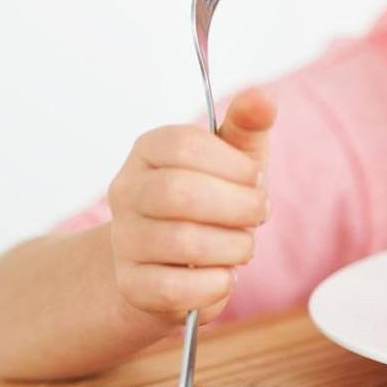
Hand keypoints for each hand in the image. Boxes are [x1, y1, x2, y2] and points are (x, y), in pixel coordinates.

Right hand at [107, 88, 275, 323]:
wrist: (171, 263)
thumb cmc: (212, 200)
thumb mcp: (234, 158)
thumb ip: (248, 125)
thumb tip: (262, 98)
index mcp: (150, 150)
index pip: (186, 145)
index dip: (235, 166)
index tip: (255, 179)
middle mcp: (127, 191)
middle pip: (181, 194)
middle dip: (239, 207)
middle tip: (258, 214)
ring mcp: (124, 240)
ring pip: (184, 243)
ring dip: (234, 247)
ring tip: (243, 245)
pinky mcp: (132, 285)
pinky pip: (177, 288)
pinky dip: (215, 284)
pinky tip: (223, 275)